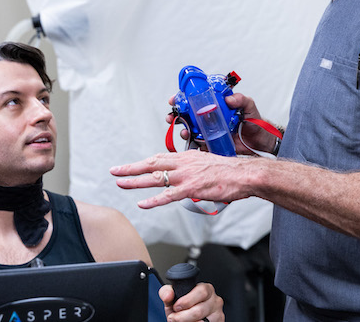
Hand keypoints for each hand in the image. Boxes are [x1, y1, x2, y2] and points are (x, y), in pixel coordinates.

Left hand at [110, 150, 256, 208]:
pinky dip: (153, 200)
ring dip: (135, 181)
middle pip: (151, 164)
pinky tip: (142, 203)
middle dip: (131, 168)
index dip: (143, 162)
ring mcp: (186, 176)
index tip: (132, 166)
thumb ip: (194, 168)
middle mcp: (183, 164)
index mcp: (187, 157)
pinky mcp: (191, 189)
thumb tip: (188, 174)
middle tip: (115, 171)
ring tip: (120, 183)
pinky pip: (167, 196)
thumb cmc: (229, 171)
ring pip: (155, 178)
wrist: (244, 174)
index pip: (160, 158)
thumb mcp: (207, 163)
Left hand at [159, 282, 223, 321]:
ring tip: (179, 321)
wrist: (187, 319)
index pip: (201, 291)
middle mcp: (215, 300)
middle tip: (173, 318)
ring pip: (201, 321)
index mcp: (206, 289)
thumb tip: (168, 295)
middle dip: (183, 316)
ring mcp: (218, 314)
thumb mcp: (173, 299)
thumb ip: (167, 293)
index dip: (187, 300)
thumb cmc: (183, 308)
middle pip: (200, 310)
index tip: (176, 307)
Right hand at [166, 93, 276, 154]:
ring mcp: (209, 130)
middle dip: (176, 114)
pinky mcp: (210, 142)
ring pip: (189, 128)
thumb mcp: (249, 107)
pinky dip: (191, 142)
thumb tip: (230, 99)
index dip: (183, 98)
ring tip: (184, 130)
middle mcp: (209, 116)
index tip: (176, 99)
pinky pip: (197, 142)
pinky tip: (191, 141)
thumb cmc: (255, 122)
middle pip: (188, 113)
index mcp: (216, 105)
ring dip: (182, 128)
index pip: (196, 98)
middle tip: (173, 115)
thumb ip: (241, 100)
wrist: (259, 142)